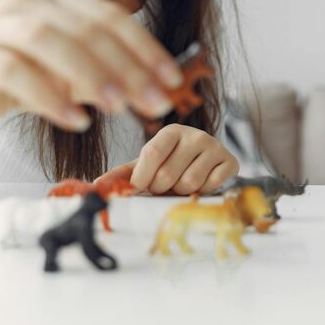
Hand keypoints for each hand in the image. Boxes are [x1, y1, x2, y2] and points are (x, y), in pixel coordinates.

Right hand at [0, 0, 183, 131]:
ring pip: (49, 41)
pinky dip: (49, 96)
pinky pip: (14, 72)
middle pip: (85, 29)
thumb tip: (165, 89)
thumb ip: (114, 74)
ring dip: (90, 75)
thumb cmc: (30, 77)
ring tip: (117, 108)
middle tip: (154, 102)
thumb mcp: (77, 74)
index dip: (146, 48)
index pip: (111, 16)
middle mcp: (27, 2)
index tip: (173, 81)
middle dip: (127, 67)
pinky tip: (75, 120)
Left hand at [100, 124, 238, 194]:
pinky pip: (210, 187)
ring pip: (189, 184)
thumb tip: (94, 187)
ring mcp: (215, 146)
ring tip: (183, 184)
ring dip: (182, 193)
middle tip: (166, 185)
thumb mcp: (146, 166)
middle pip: (168, 175)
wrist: (207, 164)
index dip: (143, 177)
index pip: (152, 154)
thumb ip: (121, 176)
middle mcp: (194, 134)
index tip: (140, 188)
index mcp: (170, 132)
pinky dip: (202, 193)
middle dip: (162, 188)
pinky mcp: (231, 162)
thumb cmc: (170, 165)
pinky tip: (202, 184)